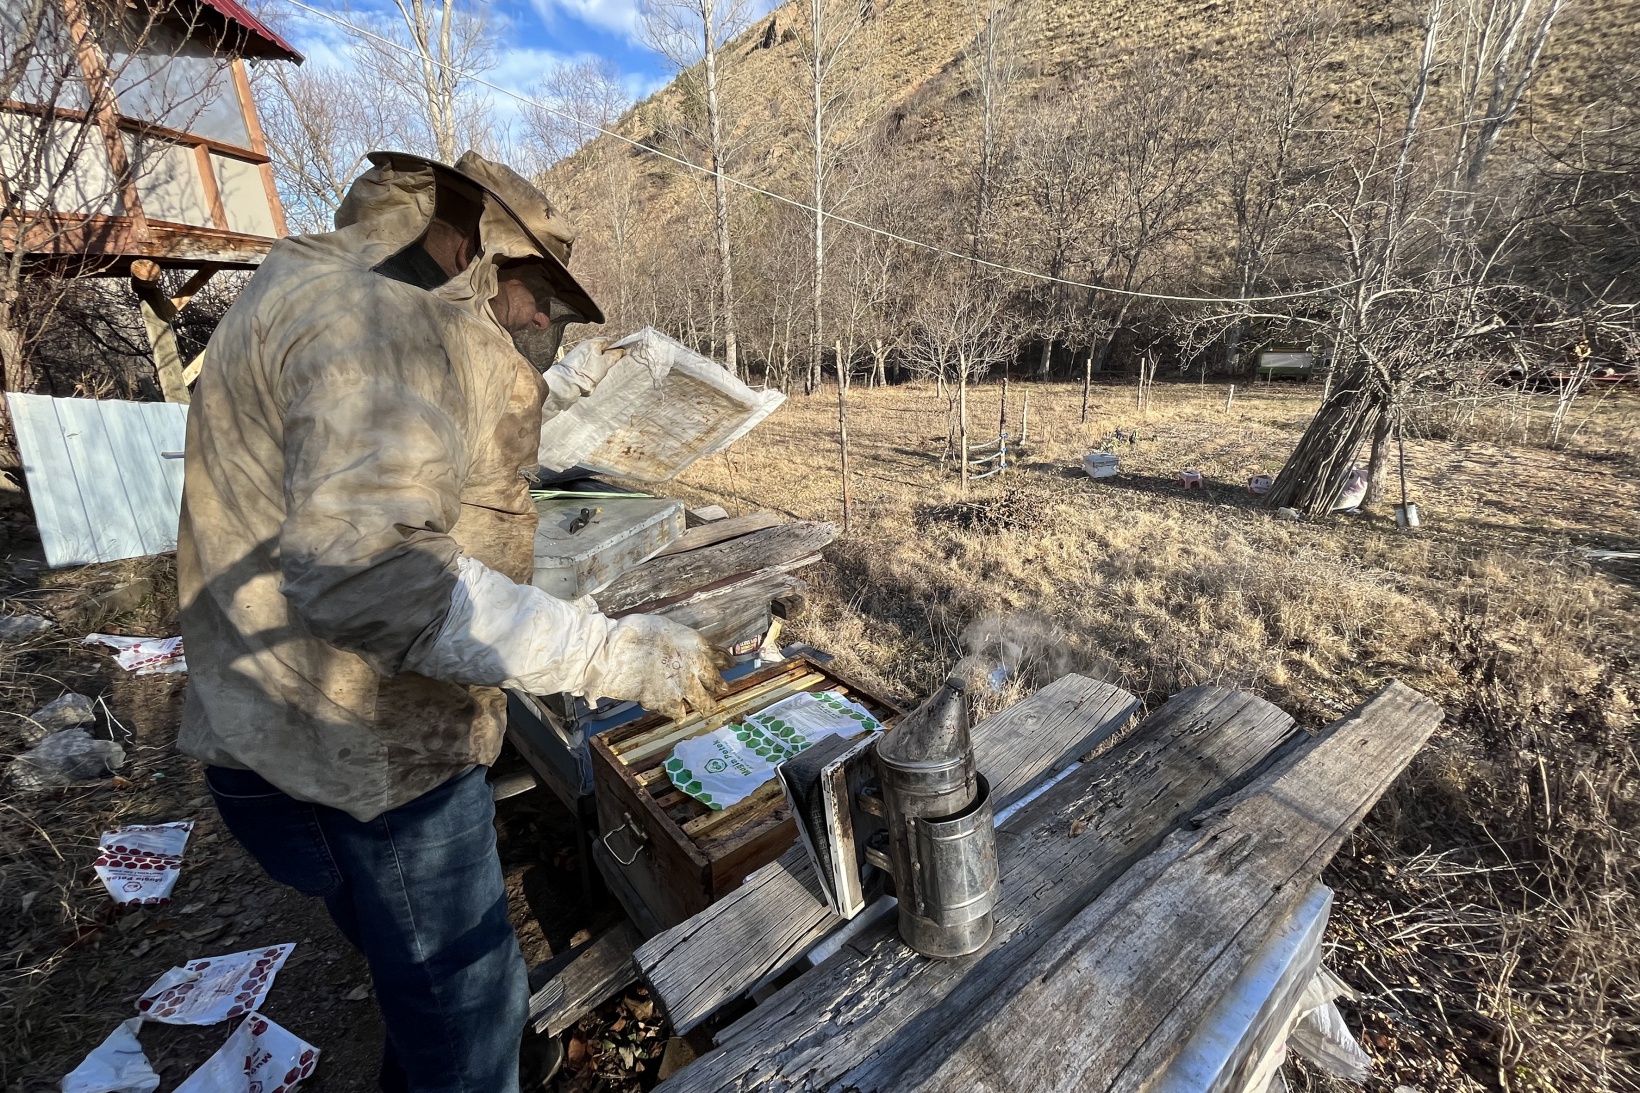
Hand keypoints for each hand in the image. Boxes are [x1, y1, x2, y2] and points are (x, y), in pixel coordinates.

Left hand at [556, 337, 626, 391]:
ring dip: (600, 360)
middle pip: (601, 347)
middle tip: (613, 363)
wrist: (568, 382)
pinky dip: (592, 364)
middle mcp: (585, 345)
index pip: (609, 341)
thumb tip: (621, 350)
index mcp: (593, 343)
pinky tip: (593, 372)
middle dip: (608, 354)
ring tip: (603, 369)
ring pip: (594, 354)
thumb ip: (614, 355)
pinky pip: (587, 360)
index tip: (622, 354)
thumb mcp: (605, 363)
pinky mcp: (574, 361)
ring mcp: (579, 353)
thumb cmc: (587, 373)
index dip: (617, 347)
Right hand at [584, 615, 732, 720]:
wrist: (615, 654)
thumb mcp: (664, 627)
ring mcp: (684, 687)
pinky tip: (675, 714)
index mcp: (695, 644)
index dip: (725, 662)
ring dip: (705, 705)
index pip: (720, 655)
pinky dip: (677, 714)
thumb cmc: (633, 634)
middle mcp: (696, 666)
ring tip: (706, 709)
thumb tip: (680, 647)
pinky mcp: (670, 704)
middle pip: (716, 681)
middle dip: (719, 686)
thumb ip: (678, 641)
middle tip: (721, 689)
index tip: (729, 665)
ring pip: (704, 703)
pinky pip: (679, 714)